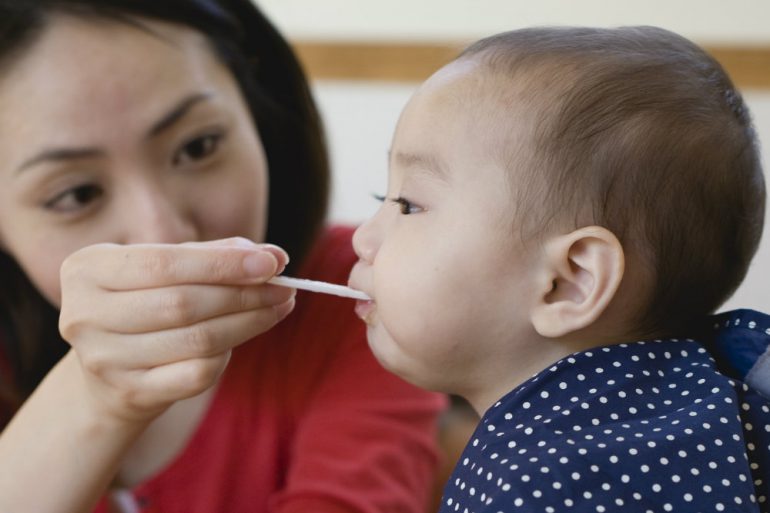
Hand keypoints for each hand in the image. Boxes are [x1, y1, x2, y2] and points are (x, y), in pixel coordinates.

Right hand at [58, 238, 294, 423]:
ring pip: (196, 340)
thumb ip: (214, 255)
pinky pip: (197, 374)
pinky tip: (243, 336)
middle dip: (244, 293)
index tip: (272, 261)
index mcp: (87, 269)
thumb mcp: (166, 269)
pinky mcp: (130, 394)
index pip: (164, 263)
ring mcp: (104, 360)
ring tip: (279, 307)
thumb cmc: (146, 302)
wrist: (108, 372)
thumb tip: (272, 255)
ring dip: (249, 322)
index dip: (223, 263)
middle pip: (183, 303)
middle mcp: (84, 315)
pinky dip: (228, 354)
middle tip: (285, 287)